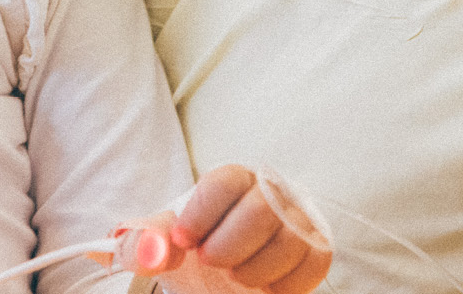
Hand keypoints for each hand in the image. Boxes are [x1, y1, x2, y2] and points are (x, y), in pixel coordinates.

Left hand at [148, 165, 330, 293]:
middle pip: (261, 209)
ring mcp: (297, 220)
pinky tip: (265, 287)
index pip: (223, 183)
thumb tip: (154, 251)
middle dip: (229, 245)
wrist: (223, 268)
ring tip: (237, 276)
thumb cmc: (195, 245)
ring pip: (290, 240)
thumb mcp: (163, 241)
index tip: (183, 242)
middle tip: (210, 261)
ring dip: (256, 269)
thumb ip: (145, 242)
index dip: (200, 215)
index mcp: (230, 180)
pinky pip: (316, 262)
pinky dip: (288, 283)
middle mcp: (269, 192)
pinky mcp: (317, 248)